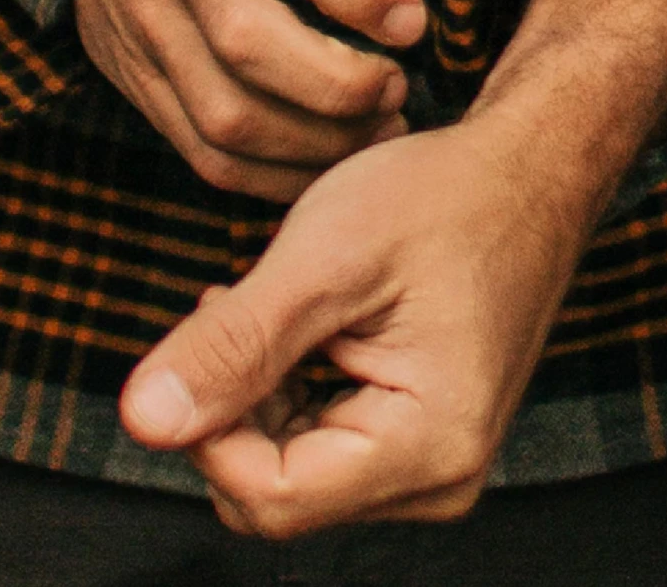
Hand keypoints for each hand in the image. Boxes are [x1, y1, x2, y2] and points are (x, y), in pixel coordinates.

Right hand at [75, 0, 429, 200]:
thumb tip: (429, 16)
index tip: (413, 24)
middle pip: (248, 42)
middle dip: (342, 86)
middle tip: (397, 91)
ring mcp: (147, 19)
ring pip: (227, 115)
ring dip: (317, 144)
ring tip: (375, 129)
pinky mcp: (136, 76)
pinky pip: (204, 152)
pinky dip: (277, 176)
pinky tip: (326, 158)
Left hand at [117, 0, 666, 535]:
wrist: (526, 169)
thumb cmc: (441, 199)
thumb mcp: (326, 258)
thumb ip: (234, 346)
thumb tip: (140, 421)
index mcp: (429, 446)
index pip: (268, 496)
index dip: (207, 424)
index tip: (210, 317)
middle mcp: (437, 478)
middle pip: (273, 492)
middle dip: (231, 405)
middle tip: (241, 299)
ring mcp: (429, 464)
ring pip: (285, 470)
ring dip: (255, 392)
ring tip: (276, 299)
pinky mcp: (416, 440)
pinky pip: (315, 447)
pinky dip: (283, 389)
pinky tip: (297, 319)